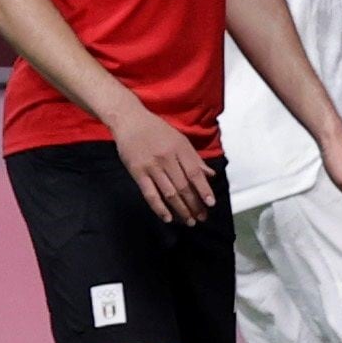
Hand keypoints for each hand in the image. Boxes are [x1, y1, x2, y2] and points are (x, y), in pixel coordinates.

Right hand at [110, 109, 213, 226]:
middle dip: (194, 204)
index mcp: (180, 149)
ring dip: (181, 209)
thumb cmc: (157, 130)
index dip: (203, 189)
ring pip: (169, 193)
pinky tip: (168, 218)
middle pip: (183, 186)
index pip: (195, 173)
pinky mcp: (137, 173)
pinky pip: (150, 194)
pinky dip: (159, 208)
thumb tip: (210, 175)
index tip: (211, 203)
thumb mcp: (179, 140)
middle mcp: (167, 158)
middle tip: (202, 217)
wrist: (130, 121)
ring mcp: (151, 166)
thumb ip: (194, 158)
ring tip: (189, 221)